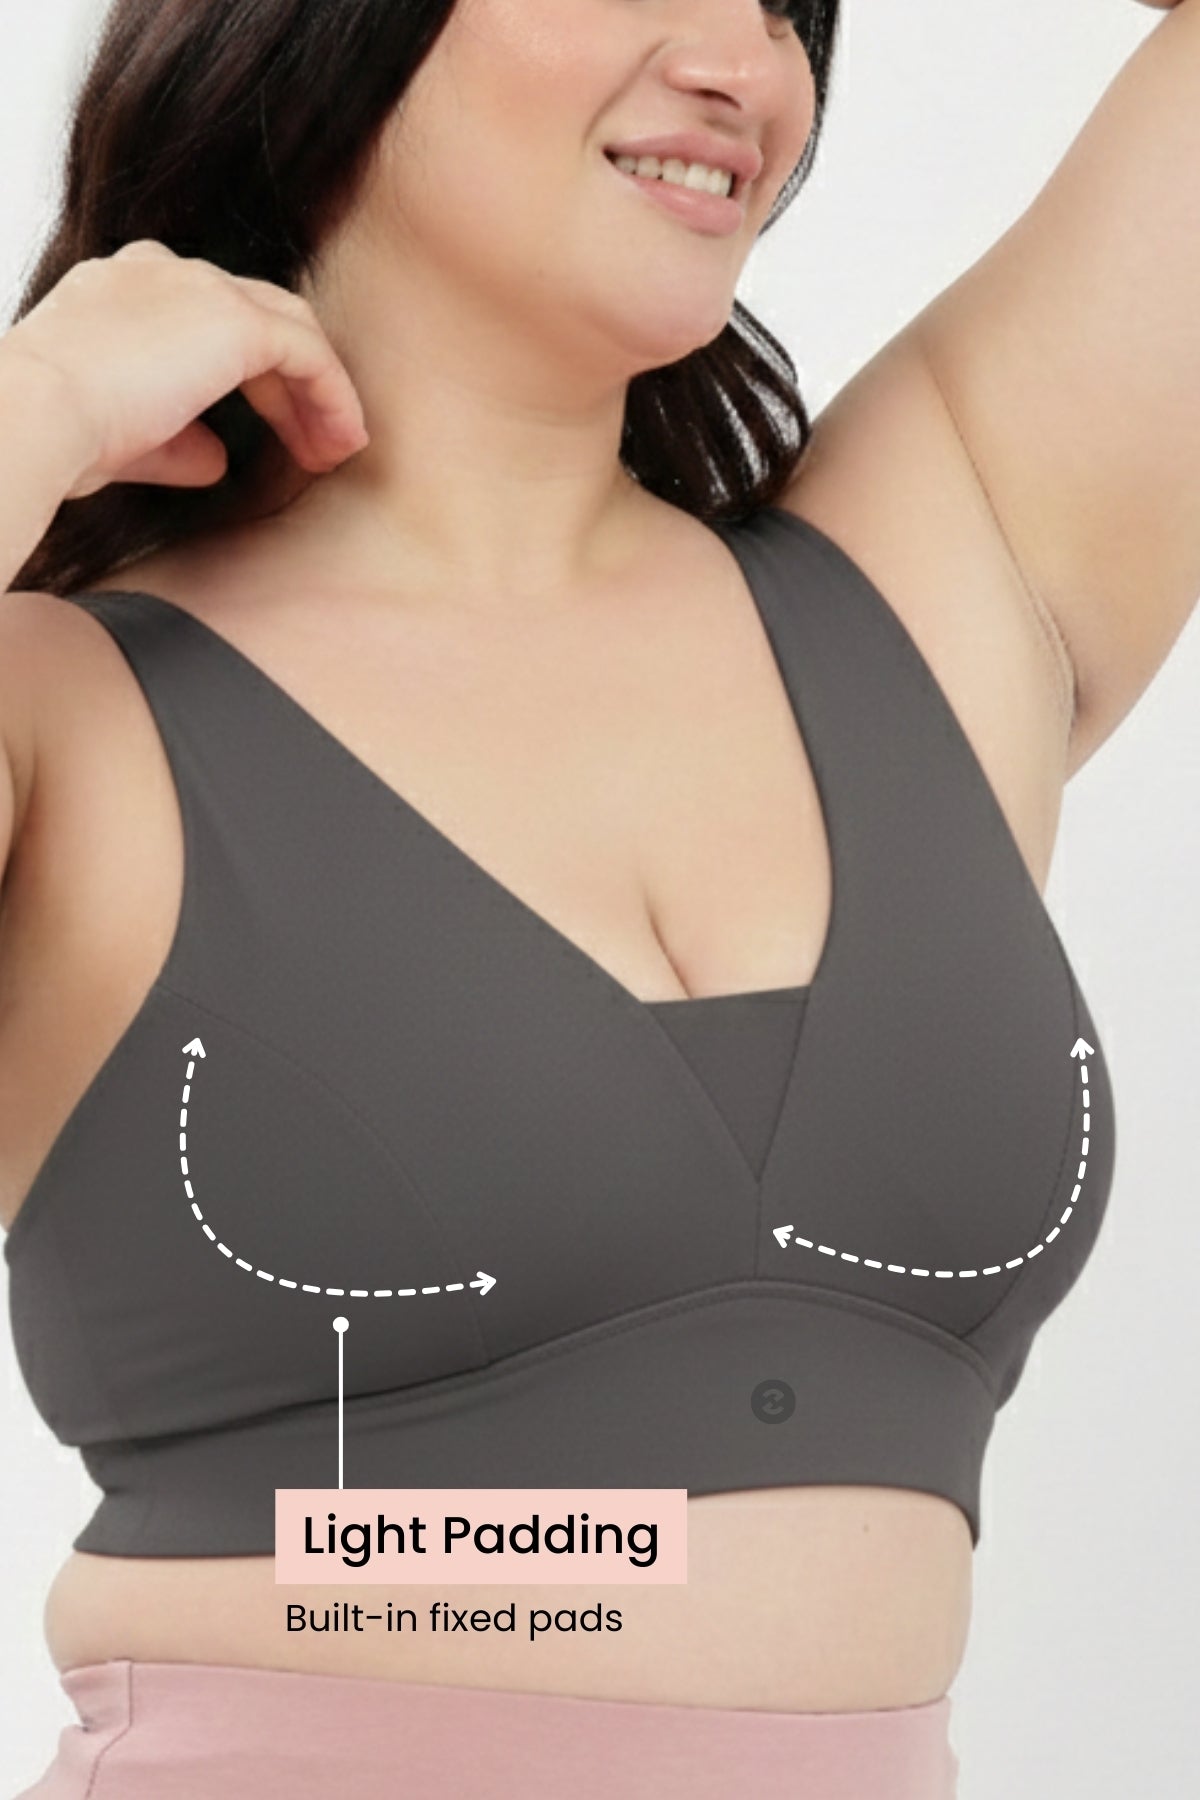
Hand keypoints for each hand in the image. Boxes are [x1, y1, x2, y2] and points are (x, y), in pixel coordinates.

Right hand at [1, 240, 368, 500]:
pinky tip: (341, 440)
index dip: (249, 374)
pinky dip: (332, 395)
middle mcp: (163, 274)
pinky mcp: (234, 321)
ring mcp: (199, 288)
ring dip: (320, 391)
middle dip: (291, 382)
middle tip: (315, 441)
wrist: (34, 415)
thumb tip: (217, 460)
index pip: (206, 318)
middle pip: (255, 315)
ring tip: (336, 448)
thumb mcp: (124, 437)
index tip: (272, 426)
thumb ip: (176, 441)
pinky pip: (307, 353)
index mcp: (124, 290)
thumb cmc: (57, 433)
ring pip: (288, 328)